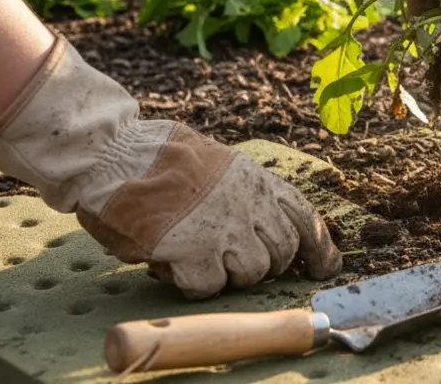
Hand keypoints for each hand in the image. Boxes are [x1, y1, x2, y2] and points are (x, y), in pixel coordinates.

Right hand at [0, 36, 341, 299]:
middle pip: (282, 251)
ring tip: (197, 257)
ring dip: (227, 274)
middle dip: (264, 264)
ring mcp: (225, 229)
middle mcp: (249, 203)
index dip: (318, 246)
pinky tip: (173, 265)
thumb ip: (239, 192)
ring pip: (252, 272)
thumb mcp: (213, 163)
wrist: (115, 153)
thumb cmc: (154, 158)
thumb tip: (256, 226)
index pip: (303, 216)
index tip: (326, 267)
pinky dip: (192, 283)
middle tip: (233, 262)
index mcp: (255, 179)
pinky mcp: (195, 252)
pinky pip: (209, 286)